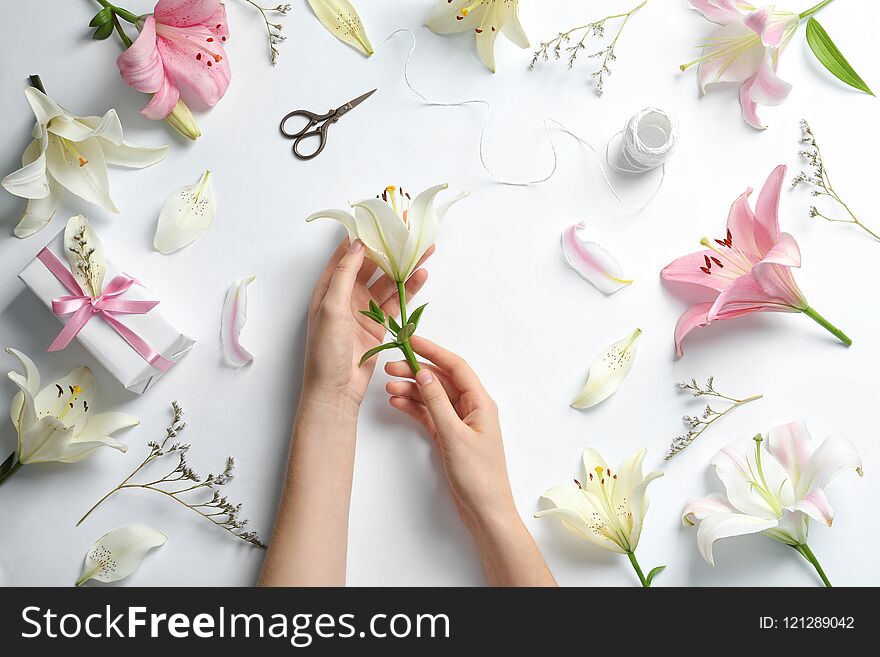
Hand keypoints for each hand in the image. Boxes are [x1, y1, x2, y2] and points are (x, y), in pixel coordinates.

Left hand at [302, 239, 431, 412]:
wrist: (336, 391)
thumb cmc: (325, 352)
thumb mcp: (332, 308)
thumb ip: (345, 274)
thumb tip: (357, 244)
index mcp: (329, 287)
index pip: (347, 252)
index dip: (365, 233)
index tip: (382, 217)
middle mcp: (346, 295)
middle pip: (371, 263)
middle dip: (390, 246)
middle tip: (409, 229)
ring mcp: (364, 309)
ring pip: (387, 281)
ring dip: (404, 266)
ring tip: (423, 248)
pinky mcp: (379, 325)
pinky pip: (396, 301)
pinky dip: (408, 288)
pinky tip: (421, 274)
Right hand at [384, 336, 516, 530]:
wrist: (484, 509)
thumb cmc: (478, 475)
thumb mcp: (454, 435)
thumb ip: (437, 404)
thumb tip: (424, 375)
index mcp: (480, 402)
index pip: (456, 367)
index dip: (433, 351)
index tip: (411, 340)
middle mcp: (470, 407)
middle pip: (441, 380)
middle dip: (416, 371)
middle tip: (390, 367)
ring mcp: (459, 422)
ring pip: (432, 397)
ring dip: (412, 389)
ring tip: (388, 386)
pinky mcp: (448, 436)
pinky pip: (429, 414)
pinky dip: (413, 407)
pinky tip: (396, 402)